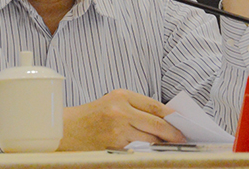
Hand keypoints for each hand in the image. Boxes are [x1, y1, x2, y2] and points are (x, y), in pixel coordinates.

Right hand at [57, 89, 185, 150]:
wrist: (65, 131)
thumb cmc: (91, 116)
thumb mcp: (113, 103)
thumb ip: (136, 108)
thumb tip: (165, 119)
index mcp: (121, 95)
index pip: (155, 106)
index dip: (172, 116)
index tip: (182, 122)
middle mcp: (120, 111)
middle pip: (156, 123)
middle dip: (172, 132)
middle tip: (182, 138)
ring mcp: (117, 130)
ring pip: (150, 138)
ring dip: (162, 144)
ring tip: (171, 146)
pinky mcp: (114, 146)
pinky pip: (138, 149)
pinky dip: (147, 151)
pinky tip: (153, 152)